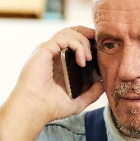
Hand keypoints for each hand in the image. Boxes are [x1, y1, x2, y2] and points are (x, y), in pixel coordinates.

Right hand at [0, 26, 103, 140]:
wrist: (35, 108)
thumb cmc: (52, 106)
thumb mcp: (79, 101)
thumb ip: (92, 92)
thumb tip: (104, 83)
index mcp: (59, 62)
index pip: (75, 43)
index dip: (89, 42)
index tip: (101, 51)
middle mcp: (53, 54)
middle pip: (72, 32)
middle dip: (88, 34)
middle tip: (100, 44)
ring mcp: (48, 50)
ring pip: (70, 33)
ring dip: (84, 43)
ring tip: (89, 59)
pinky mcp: (45, 49)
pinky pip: (65, 38)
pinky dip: (78, 46)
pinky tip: (82, 61)